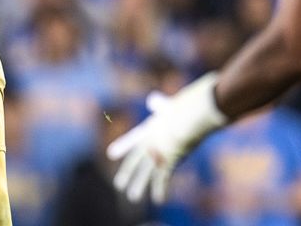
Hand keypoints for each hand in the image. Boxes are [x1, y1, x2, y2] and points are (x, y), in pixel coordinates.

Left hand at [106, 73, 226, 202]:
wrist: (189, 116)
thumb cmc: (184, 107)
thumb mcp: (168, 105)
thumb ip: (159, 104)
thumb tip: (152, 99)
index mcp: (149, 128)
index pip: (132, 139)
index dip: (122, 147)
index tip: (111, 154)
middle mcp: (149, 142)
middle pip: (136, 161)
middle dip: (128, 174)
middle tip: (118, 185)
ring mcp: (157, 152)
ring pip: (145, 173)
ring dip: (139, 186)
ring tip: (132, 197)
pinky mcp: (169, 161)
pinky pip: (163, 179)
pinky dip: (160, 190)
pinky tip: (158, 200)